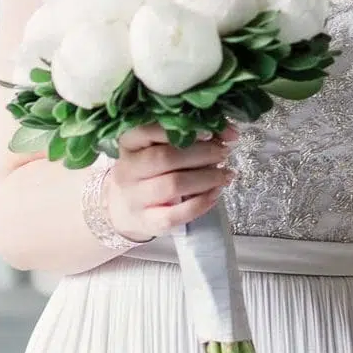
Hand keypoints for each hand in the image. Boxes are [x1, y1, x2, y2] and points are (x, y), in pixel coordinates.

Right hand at [107, 124, 237, 242]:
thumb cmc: (149, 170)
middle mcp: (127, 170)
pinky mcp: (148, 222)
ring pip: (172, 185)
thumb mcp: (158, 147)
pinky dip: (200, 203)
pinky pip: (176, 214)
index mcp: (129, 144)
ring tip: (225, 174)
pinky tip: (215, 193)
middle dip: (201, 154)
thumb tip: (227, 131)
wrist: (125, 207)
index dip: (181, 130)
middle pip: (165, 158)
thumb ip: (188, 136)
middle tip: (224, 152)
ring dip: (205, 178)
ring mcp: (135, 198)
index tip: (210, 132)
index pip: (149, 130)